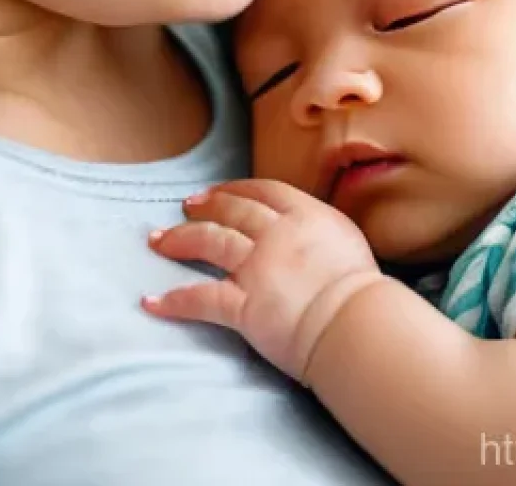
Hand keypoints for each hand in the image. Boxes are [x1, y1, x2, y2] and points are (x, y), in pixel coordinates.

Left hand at [143, 179, 383, 383]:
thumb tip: (305, 231)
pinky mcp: (244, 304)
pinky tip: (152, 302)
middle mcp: (276, 233)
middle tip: (185, 207)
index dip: (234, 189)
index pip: (263, 191)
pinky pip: (201, 298)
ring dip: (179, 239)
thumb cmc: (363, 292)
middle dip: (204, 206)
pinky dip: (174, 301)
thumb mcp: (347, 240)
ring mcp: (257, 267)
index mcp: (305, 214)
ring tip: (158, 240)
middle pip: (231, 210)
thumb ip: (319, 230)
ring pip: (209, 241)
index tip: (217, 191)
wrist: (360, 326)